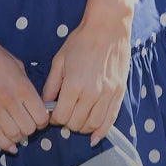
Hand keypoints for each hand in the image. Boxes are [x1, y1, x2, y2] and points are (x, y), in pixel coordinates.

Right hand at [0, 34, 48, 154]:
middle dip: (31, 129)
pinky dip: (6, 144)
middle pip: (29, 129)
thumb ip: (26, 84)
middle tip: (28, 123)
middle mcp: (10, 100)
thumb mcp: (17, 65)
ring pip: (14, 135)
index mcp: (23, 86)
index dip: (43, 120)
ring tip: (17, 130)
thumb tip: (32, 102)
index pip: (41, 116)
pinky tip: (10, 145)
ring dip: (18, 136)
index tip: (40, 117)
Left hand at [41, 2, 132, 145]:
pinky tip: (95, 138)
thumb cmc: (81, 40)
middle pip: (76, 123)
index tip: (53, 113)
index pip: (61, 116)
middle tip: (65, 114)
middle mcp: (91, 93)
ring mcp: (107, 94)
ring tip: (77, 120)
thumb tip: (46, 104)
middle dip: (67, 123)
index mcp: (74, 84)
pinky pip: (111, 120)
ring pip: (93, 125)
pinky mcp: (119, 93)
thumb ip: (51, 85)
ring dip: (82, 127)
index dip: (54, 118)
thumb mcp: (59, 60)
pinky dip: (102, 132)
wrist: (108, 27)